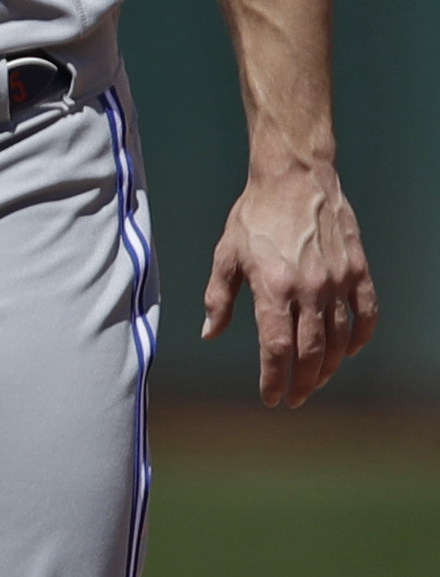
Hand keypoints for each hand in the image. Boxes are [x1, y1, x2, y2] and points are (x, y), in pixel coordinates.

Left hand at [204, 156, 374, 406]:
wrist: (295, 179)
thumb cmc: (254, 216)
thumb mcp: (226, 256)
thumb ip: (219, 298)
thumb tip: (210, 333)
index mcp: (272, 288)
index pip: (276, 348)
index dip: (274, 378)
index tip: (271, 397)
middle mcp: (309, 288)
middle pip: (310, 351)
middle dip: (302, 381)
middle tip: (294, 398)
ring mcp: (338, 280)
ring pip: (340, 337)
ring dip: (328, 365)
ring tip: (315, 380)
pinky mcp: (358, 269)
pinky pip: (365, 311)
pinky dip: (360, 336)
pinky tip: (349, 351)